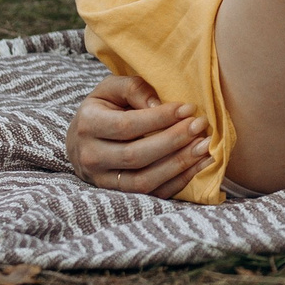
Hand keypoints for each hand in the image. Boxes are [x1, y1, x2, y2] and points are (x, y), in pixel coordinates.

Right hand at [68, 73, 210, 196]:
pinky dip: (179, 182)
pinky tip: (199, 165)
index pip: (128, 125)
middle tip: (200, 127)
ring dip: (179, 165)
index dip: (161, 118)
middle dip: (173, 141)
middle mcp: (91, 156)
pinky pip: (152, 194)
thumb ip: (134, 88)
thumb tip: (159, 106)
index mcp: (88, 125)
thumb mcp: (111, 88)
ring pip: (144, 181)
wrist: (80, 142)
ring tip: (204, 148)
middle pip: (136, 155)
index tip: (189, 109)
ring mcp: (103, 181)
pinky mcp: (119, 195)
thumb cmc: (102, 108)